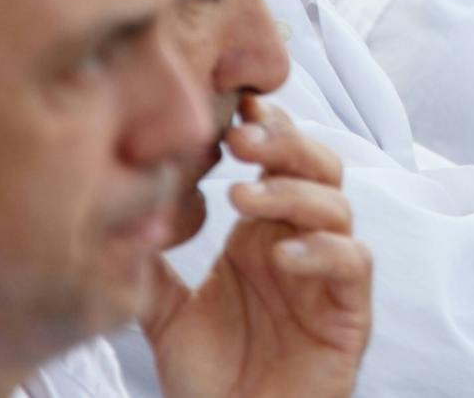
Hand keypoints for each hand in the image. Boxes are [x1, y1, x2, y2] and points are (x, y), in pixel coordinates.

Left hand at [141, 97, 370, 397]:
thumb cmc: (210, 381)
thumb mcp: (163, 315)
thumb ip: (148, 266)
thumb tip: (118, 213)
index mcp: (263, 232)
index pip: (279, 160)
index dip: (268, 126)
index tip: (234, 103)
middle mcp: (300, 241)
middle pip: (318, 166)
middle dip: (286, 142)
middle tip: (242, 136)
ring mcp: (329, 274)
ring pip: (337, 205)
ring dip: (294, 192)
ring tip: (243, 197)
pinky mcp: (349, 311)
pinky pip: (354, 263)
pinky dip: (324, 250)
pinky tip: (283, 254)